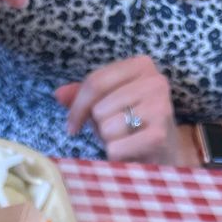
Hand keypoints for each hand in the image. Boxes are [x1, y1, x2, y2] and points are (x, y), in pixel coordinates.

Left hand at [55, 56, 183, 164]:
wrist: (162, 152)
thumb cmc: (130, 125)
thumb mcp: (106, 104)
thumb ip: (83, 96)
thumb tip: (58, 94)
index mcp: (141, 65)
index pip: (94, 82)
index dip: (77, 108)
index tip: (72, 126)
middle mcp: (155, 81)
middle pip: (99, 108)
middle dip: (99, 125)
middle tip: (116, 131)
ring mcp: (160, 106)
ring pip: (106, 127)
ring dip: (109, 140)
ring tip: (125, 139)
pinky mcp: (159, 134)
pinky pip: (115, 147)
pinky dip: (116, 156)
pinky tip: (130, 152)